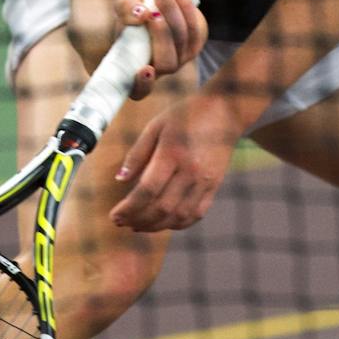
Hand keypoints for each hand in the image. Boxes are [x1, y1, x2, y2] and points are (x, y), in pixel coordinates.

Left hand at [109, 93, 241, 231]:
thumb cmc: (186, 115)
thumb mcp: (156, 126)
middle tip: (122, 222)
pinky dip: (178, 224)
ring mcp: (205, 181)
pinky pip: (196, 214)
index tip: (115, 216)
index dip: (129, 208)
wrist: (223, 111)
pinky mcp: (214, 186)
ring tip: (138, 225)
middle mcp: (191, 171)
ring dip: (156, 226)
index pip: (148, 190)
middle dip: (138, 220)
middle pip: (162, 207)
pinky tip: (163, 223)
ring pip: (179, 216)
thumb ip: (137, 153)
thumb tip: (120, 180)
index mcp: (172, 153)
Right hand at [113, 0, 207, 100]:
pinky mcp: (195, 43)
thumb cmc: (133, 12)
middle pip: (167, 62)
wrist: (154, 3)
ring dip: (172, 14)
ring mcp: (180, 58)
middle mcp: (160, 69)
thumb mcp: (123, 7)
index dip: (142, 84)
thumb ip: (125, 10)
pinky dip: (184, 6)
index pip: (138, 91)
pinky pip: (195, 27)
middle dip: (161, 35)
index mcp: (135, 69)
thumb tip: (140, 14)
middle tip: (151, 13)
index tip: (145, 69)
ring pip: (182, 41)